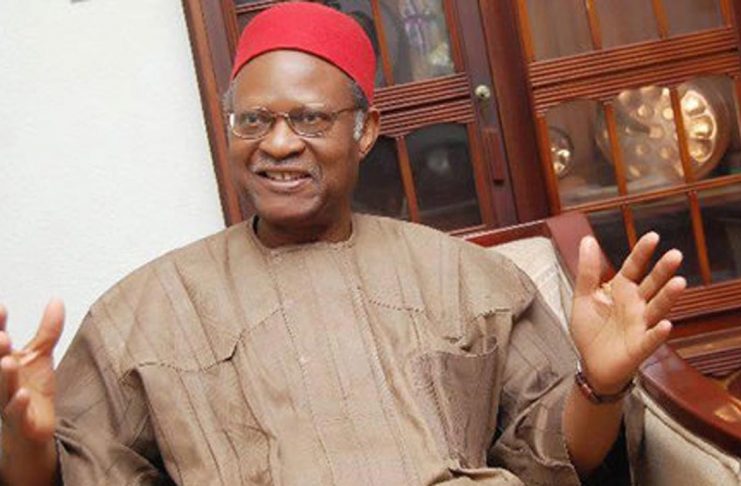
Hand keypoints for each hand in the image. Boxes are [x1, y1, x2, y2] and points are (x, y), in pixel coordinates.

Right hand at [0, 299, 63, 481]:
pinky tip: (21, 395)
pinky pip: (16, 413)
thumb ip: (48, 329)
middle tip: (1, 336)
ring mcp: (7, 401)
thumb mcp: (41, 355)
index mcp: (4, 361)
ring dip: (4, 376)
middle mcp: (2, 380)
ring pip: (2, 388)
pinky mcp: (20, 420)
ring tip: (8, 361)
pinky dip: (17, 405)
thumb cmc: (31, 389)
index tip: (2, 308)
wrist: (32, 428)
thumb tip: (56, 300)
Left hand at [569, 233, 685, 394]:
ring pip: (657, 308)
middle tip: (675, 255)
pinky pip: (651, 339)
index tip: (653, 236)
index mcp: (621, 290)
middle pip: (651, 285)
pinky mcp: (639, 346)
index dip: (642, 253)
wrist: (591, 364)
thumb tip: (587, 239)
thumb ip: (587, 271)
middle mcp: (636, 305)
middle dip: (663, 271)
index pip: (633, 267)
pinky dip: (658, 332)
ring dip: (668, 297)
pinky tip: (666, 324)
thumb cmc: (591, 330)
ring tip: (679, 283)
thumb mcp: (584, 297)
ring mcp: (640, 325)